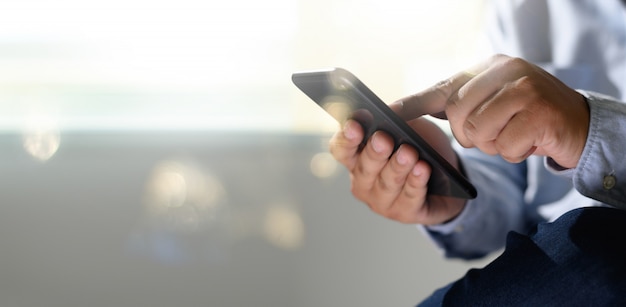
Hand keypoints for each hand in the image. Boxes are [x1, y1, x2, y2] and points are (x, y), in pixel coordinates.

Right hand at [329, 117, 465, 224]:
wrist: (447, 177)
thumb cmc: (419, 147)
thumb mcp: (409, 126)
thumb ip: (398, 119)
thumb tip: (393, 110)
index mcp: (356, 158)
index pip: (341, 149)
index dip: (346, 138)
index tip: (354, 125)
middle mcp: (363, 182)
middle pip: (364, 168)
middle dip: (374, 153)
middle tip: (383, 138)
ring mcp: (382, 201)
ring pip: (387, 184)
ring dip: (397, 168)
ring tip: (408, 153)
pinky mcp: (405, 213)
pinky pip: (410, 198)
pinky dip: (416, 183)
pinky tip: (423, 169)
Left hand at [396, 54, 588, 168]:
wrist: (579, 123)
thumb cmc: (527, 116)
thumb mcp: (493, 102)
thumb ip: (461, 103)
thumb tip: (415, 110)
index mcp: (490, 66)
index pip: (443, 87)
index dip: (414, 103)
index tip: (388, 113)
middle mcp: (506, 70)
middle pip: (457, 114)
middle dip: (468, 134)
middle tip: (491, 133)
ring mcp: (525, 89)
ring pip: (478, 131)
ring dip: (492, 144)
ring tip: (512, 134)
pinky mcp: (540, 113)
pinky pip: (504, 146)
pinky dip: (513, 152)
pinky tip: (528, 141)